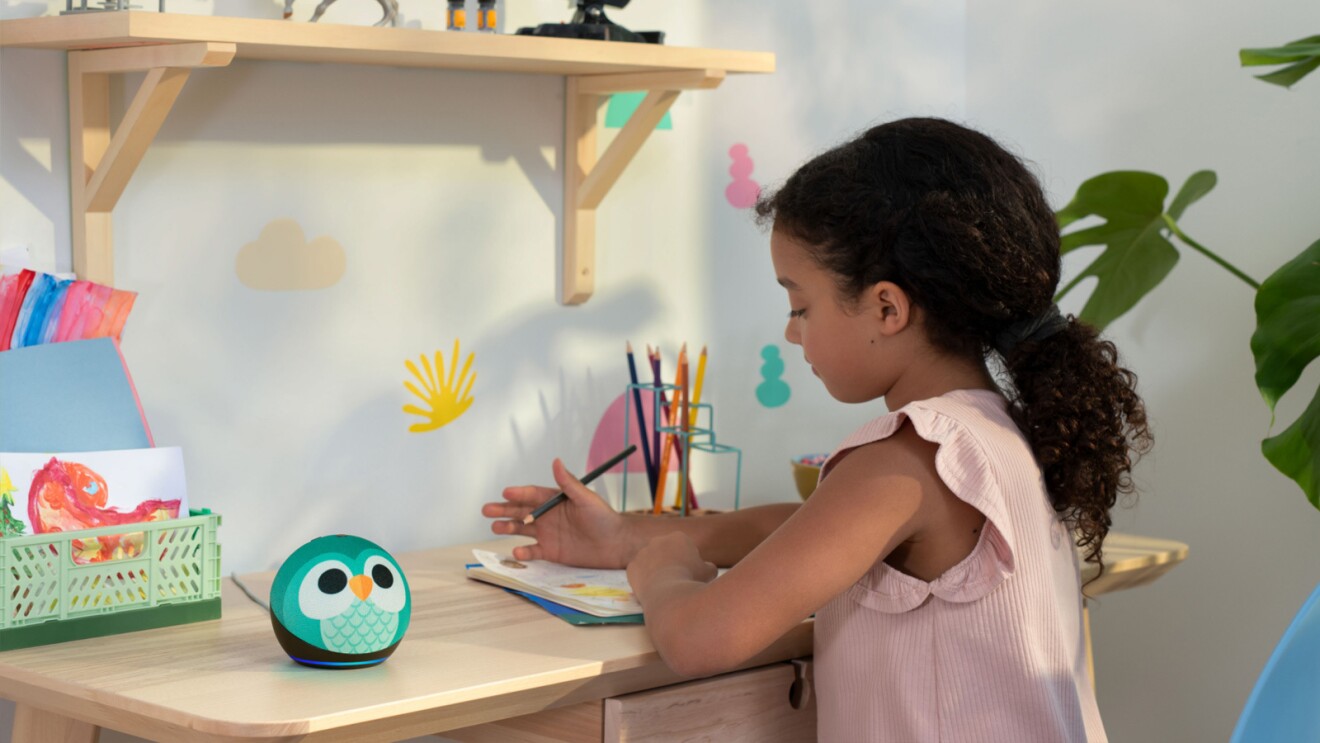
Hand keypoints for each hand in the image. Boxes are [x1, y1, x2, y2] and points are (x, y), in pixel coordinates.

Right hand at [482, 459, 634, 567]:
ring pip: (522, 529)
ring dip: (508, 527)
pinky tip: (516, 551)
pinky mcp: (551, 552)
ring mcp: (548, 534)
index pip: (532, 494)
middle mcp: (549, 515)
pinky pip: (533, 551)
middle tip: (486, 510)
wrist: (616, 545)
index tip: (506, 492)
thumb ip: (569, 483)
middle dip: (504, 510)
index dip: (519, 493)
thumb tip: (556, 461)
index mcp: (555, 500)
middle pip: (521, 511)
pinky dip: (523, 552)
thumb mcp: (586, 499)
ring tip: (494, 527)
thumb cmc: (604, 518)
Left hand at [626, 532, 716, 605]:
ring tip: (663, 586)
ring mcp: (642, 553)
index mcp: (678, 537)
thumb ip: (708, 567)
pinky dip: (643, 580)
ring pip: (650, 561)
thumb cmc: (691, 580)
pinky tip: (651, 589)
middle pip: (665, 551)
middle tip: (676, 579)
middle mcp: (658, 540)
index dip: (688, 561)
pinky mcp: (631, 566)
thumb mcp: (709, 572)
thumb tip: (707, 568)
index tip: (689, 574)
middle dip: (670, 562)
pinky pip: (638, 573)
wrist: (669, 594)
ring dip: (655, 570)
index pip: (683, 546)